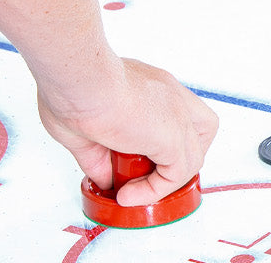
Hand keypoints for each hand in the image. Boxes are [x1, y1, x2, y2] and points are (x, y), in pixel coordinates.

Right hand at [37, 57, 218, 205]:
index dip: (159, 140)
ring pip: (193, 154)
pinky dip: (155, 189)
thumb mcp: (80, 128)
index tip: (130, 158)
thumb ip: (96, 155)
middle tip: (151, 172)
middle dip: (181, 155)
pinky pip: (177, 173)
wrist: (77, 76)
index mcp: (149, 86)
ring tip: (133, 190)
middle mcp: (168, 95)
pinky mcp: (173, 136)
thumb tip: (102, 178)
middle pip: (200, 127)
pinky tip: (129, 194)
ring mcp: (176, 114)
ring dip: (165, 179)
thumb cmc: (69, 86)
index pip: (172, 113)